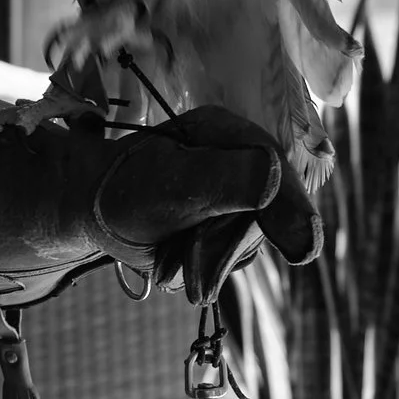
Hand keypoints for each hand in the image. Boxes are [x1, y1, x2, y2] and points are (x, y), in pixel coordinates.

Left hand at [96, 106, 319, 304]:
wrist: (93, 211)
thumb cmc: (124, 189)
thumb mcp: (173, 183)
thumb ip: (228, 178)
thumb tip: (277, 178)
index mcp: (228, 132)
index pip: (276, 167)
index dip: (291, 206)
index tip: (305, 250)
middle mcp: (241, 161)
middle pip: (269, 211)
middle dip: (226, 243)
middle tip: (187, 258)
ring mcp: (237, 195)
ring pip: (250, 239)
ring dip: (211, 258)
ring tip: (172, 254)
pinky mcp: (228, 225)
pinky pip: (235, 255)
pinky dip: (206, 266)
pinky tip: (178, 257)